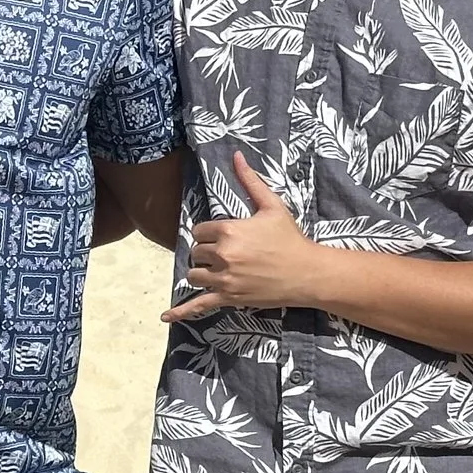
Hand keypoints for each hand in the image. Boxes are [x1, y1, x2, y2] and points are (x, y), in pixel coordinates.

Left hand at [161, 152, 325, 322]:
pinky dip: (181, 312)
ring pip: (194, 275)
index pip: (199, 231)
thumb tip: (236, 155)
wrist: (307, 272)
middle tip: (227, 254)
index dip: (208, 234)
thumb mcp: (271, 205)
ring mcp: (225, 279)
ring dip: (201, 273)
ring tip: (217, 270)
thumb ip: (250, 181)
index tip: (222, 237)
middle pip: (196, 253)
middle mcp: (223, 254)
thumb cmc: (290, 237)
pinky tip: (165, 316)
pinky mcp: (229, 298)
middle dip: (207, 253)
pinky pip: (199, 305)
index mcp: (229, 230)